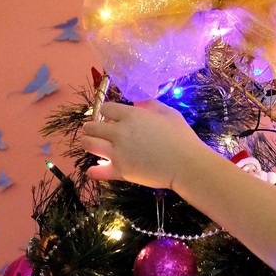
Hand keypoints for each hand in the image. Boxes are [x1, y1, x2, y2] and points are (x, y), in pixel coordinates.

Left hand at [81, 100, 205, 189]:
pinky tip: (96, 169)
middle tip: (101, 132)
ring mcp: (117, 152)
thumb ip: (151, 105)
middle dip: (93, 127)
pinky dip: (94, 170)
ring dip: (90, 143)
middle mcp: (119, 132)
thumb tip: (137, 103)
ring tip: (98, 146)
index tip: (113, 117)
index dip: (108, 112)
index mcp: (131, 116)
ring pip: (88, 144)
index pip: (105, 108)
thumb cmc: (182, 137)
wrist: (186, 165)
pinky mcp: (119, 171)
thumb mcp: (170, 114)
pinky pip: (95, 171)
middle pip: (91, 126)